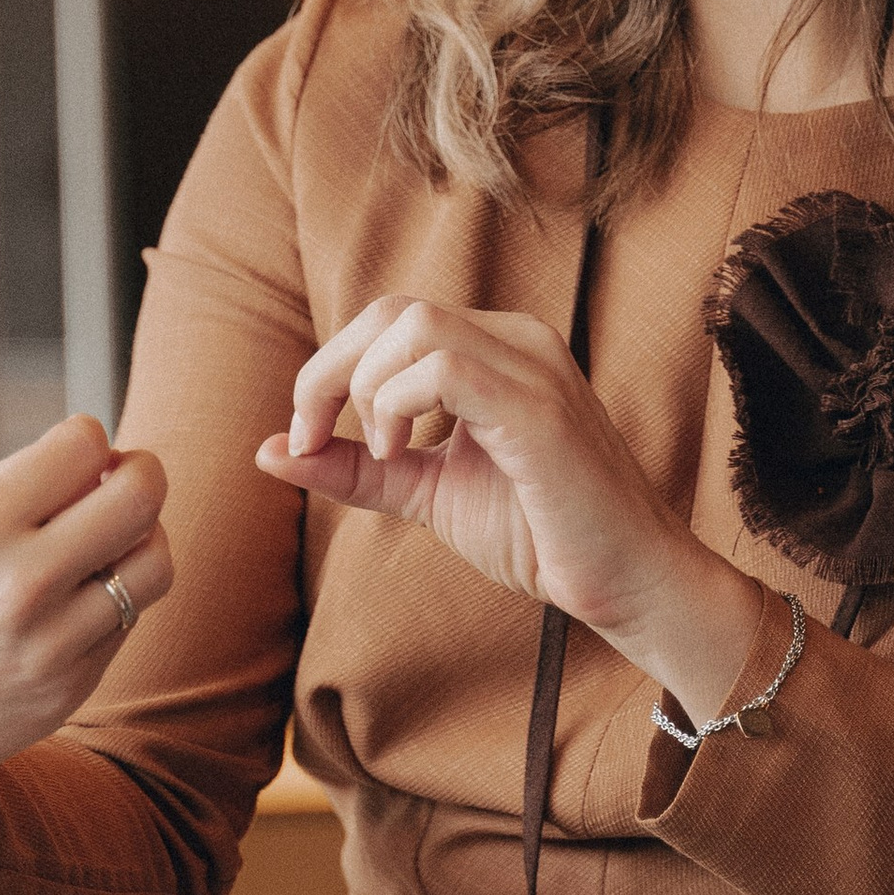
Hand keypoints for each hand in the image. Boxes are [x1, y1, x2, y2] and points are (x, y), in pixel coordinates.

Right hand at [0, 416, 171, 894]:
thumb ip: (11, 500)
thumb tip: (97, 459)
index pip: (86, 442)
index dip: (87, 441)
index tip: (71, 459)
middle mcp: (20, 580)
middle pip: (141, 496)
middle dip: (139, 475)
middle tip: (118, 482)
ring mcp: (51, 642)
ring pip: (156, 563)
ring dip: (143, 540)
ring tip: (110, 543)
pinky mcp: (69, 688)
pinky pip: (128, 620)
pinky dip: (116, 598)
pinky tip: (79, 599)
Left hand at [254, 299, 765, 714]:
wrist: (625, 584)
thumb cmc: (540, 536)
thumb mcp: (428, 492)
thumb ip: (357, 468)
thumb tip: (268, 450)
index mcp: (495, 349)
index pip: (388, 320)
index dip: (328, 368)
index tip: (304, 437)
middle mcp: (517, 340)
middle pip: (390, 310)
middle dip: (328, 372)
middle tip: (311, 437)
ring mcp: (533, 366)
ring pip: (413, 325)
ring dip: (365, 388)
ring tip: (381, 451)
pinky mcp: (540, 408)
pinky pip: (445, 366)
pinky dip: (398, 403)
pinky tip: (401, 450)